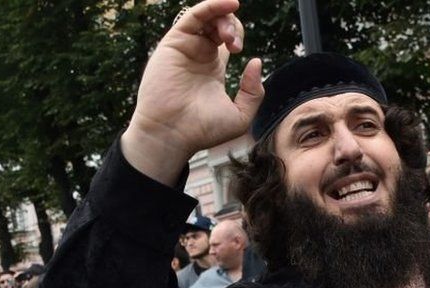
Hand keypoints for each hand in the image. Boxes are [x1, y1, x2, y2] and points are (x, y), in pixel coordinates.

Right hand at [121, 0, 263, 185]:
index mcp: (213, 68)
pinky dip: (213, 6)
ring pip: (207, 17)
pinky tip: (230, 4)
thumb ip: (253, 91)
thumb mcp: (241, 115)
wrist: (173, 134)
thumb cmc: (202, 130)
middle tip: (235, 46)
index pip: (227, 39)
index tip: (243, 54)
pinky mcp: (174, 43)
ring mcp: (186, 48)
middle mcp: (198, 55)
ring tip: (229, 38)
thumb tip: (256, 61)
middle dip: (233, 28)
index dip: (238, 35)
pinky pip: (193, 15)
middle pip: (219, 24)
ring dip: (225, 18)